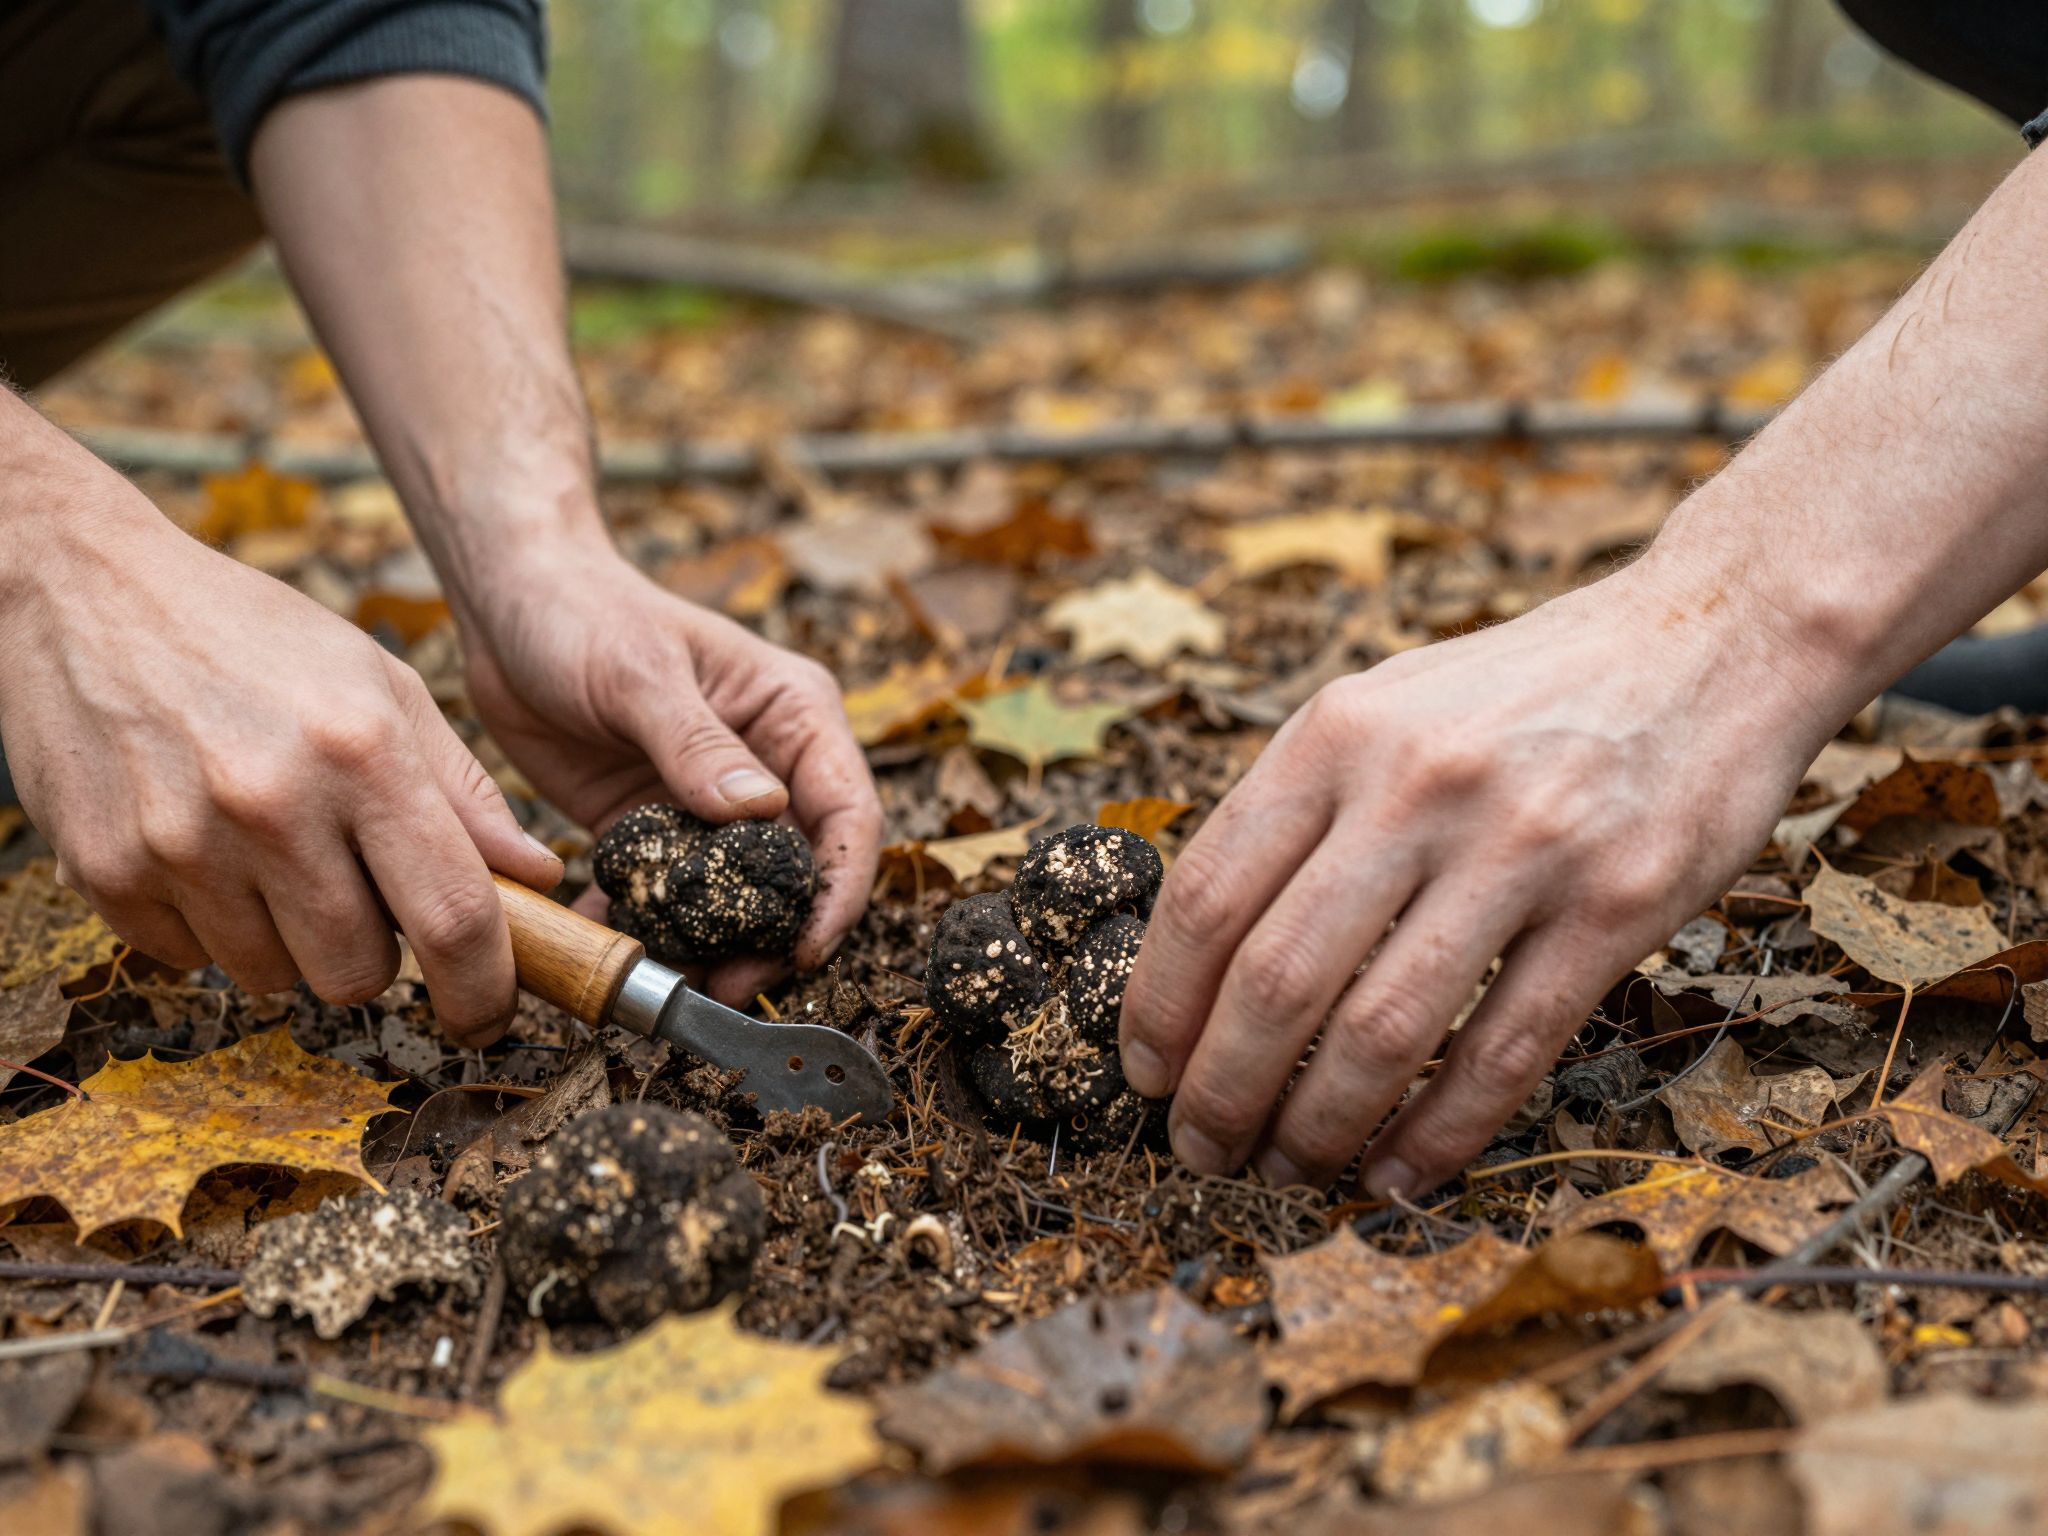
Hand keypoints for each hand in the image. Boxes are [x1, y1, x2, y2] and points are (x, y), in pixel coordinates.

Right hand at [0, 475, 561, 1043]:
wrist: (89, 593)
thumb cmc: (256, 637)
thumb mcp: (383, 686)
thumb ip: (464, 791)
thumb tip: (537, 877)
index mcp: (362, 751)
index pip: (453, 915)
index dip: (484, 988)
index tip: (490, 1014)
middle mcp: (272, 803)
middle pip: (359, 970)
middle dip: (375, 956)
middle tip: (357, 891)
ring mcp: (180, 842)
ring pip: (274, 977)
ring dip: (291, 943)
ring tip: (274, 856)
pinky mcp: (105, 869)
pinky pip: (190, 959)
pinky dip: (212, 928)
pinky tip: (207, 851)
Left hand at [456, 543, 882, 1001]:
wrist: (509, 603)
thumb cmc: (586, 612)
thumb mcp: (640, 674)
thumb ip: (698, 745)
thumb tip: (763, 811)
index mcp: (793, 715)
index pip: (846, 812)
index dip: (839, 888)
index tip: (806, 946)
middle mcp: (767, 764)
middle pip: (798, 871)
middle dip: (773, 936)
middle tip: (728, 986)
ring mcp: (710, 801)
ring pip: (733, 895)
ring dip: (711, 943)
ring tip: (672, 982)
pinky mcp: (653, 825)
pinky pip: (666, 894)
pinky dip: (645, 925)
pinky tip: (611, 943)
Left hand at [1117, 560, 1836, 1194]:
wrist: (1714, 637)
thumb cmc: (1525, 690)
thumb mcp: (1385, 705)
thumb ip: (1298, 806)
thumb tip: (1204, 952)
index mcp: (1336, 733)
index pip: (1205, 894)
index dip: (1158, 1005)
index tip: (1145, 1072)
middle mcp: (1415, 786)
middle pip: (1277, 978)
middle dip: (1222, 1090)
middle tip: (1202, 1147)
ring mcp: (1521, 846)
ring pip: (1382, 1031)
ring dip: (1318, 1128)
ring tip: (1289, 1171)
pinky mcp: (1616, 906)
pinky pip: (1503, 1051)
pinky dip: (1438, 1134)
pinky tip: (1398, 1174)